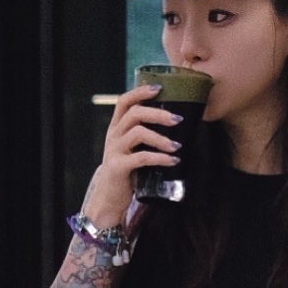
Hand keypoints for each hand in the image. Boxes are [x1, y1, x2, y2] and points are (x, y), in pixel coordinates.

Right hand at [83, 82, 182, 226]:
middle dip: (158, 113)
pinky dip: (160, 158)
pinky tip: (173, 161)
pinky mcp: (118, 167)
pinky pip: (141, 157)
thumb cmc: (127, 173)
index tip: (160, 88)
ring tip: (177, 146)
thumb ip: (145, 137)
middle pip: (134, 113)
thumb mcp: (133, 150)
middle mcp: (113, 136)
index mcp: (116, 128)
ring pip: (137, 132)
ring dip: (161, 138)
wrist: (110, 200)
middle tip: (178, 120)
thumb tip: (175, 125)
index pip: (124, 101)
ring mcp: (115, 151)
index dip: (140, 92)